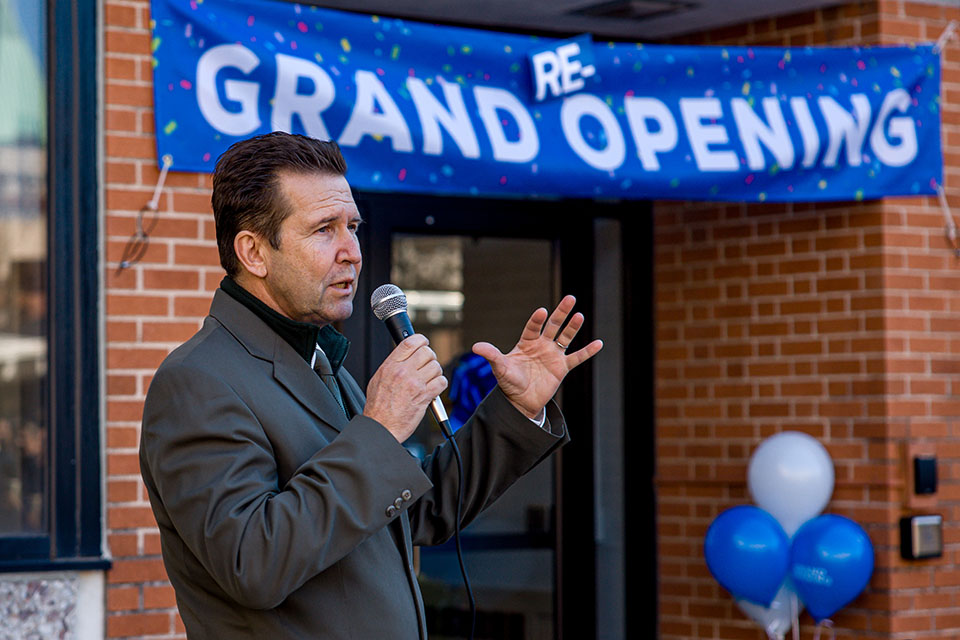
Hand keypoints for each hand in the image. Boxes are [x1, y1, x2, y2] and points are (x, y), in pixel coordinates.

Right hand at [364, 334, 447, 442]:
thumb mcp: (378, 379)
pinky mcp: (425, 396)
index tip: (424, 343)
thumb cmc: (378, 407)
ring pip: (436, 366)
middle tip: (427, 366)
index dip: (421, 340)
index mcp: (390, 366)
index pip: (410, 342)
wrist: (381, 427)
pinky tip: (433, 390)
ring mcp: (415, 384)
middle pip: (427, 352)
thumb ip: (392, 365)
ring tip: (429, 380)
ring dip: (436, 372)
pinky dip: (440, 385)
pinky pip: (441, 382)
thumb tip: (404, 356)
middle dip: (430, 358)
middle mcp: (403, 372)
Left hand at [472, 295, 602, 419]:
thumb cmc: (509, 382)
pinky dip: (587, 351)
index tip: (541, 312)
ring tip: (580, 316)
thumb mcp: (500, 368)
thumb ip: (491, 355)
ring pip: (566, 337)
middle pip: (554, 325)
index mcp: (526, 342)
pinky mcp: (562, 368)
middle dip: (561, 312)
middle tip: (570, 298)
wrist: (520, 401)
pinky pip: (577, 358)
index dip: (537, 320)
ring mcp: (553, 355)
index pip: (533, 327)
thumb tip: (475, 347)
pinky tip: (598, 343)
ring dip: (573, 327)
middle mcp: (541, 345)